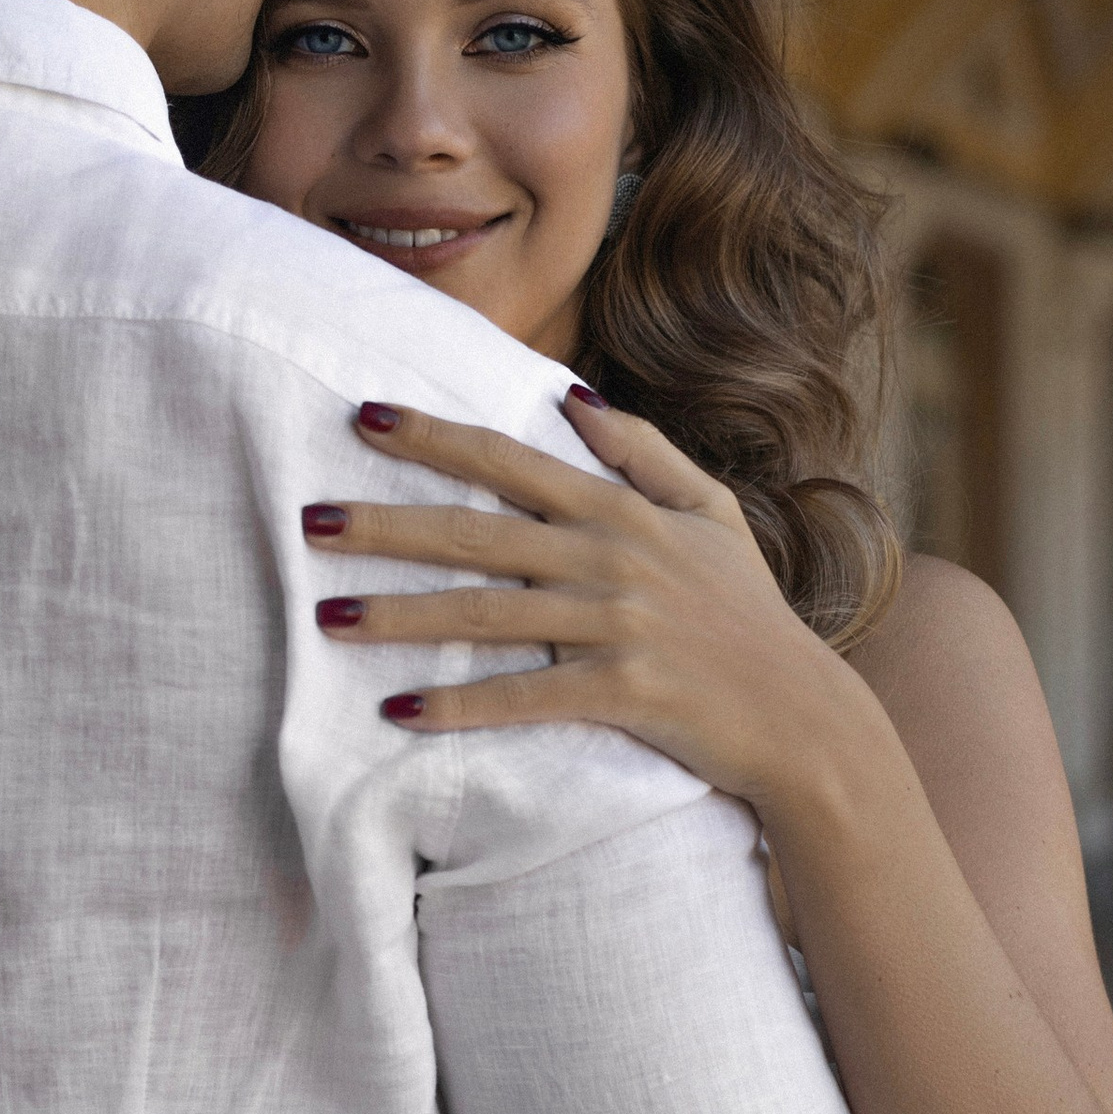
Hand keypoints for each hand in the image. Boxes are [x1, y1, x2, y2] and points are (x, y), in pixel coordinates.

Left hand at [303, 391, 881, 807]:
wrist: (804, 716)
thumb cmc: (748, 614)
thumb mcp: (711, 513)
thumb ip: (643, 451)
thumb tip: (570, 397)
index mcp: (622, 511)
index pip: (509, 458)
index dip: (433, 437)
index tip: (363, 418)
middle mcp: (611, 559)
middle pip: (476, 532)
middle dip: (386, 524)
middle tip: (309, 521)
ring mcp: (617, 627)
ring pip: (486, 614)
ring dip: (400, 616)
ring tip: (326, 617)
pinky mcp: (623, 694)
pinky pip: (524, 699)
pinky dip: (460, 706)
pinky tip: (398, 712)